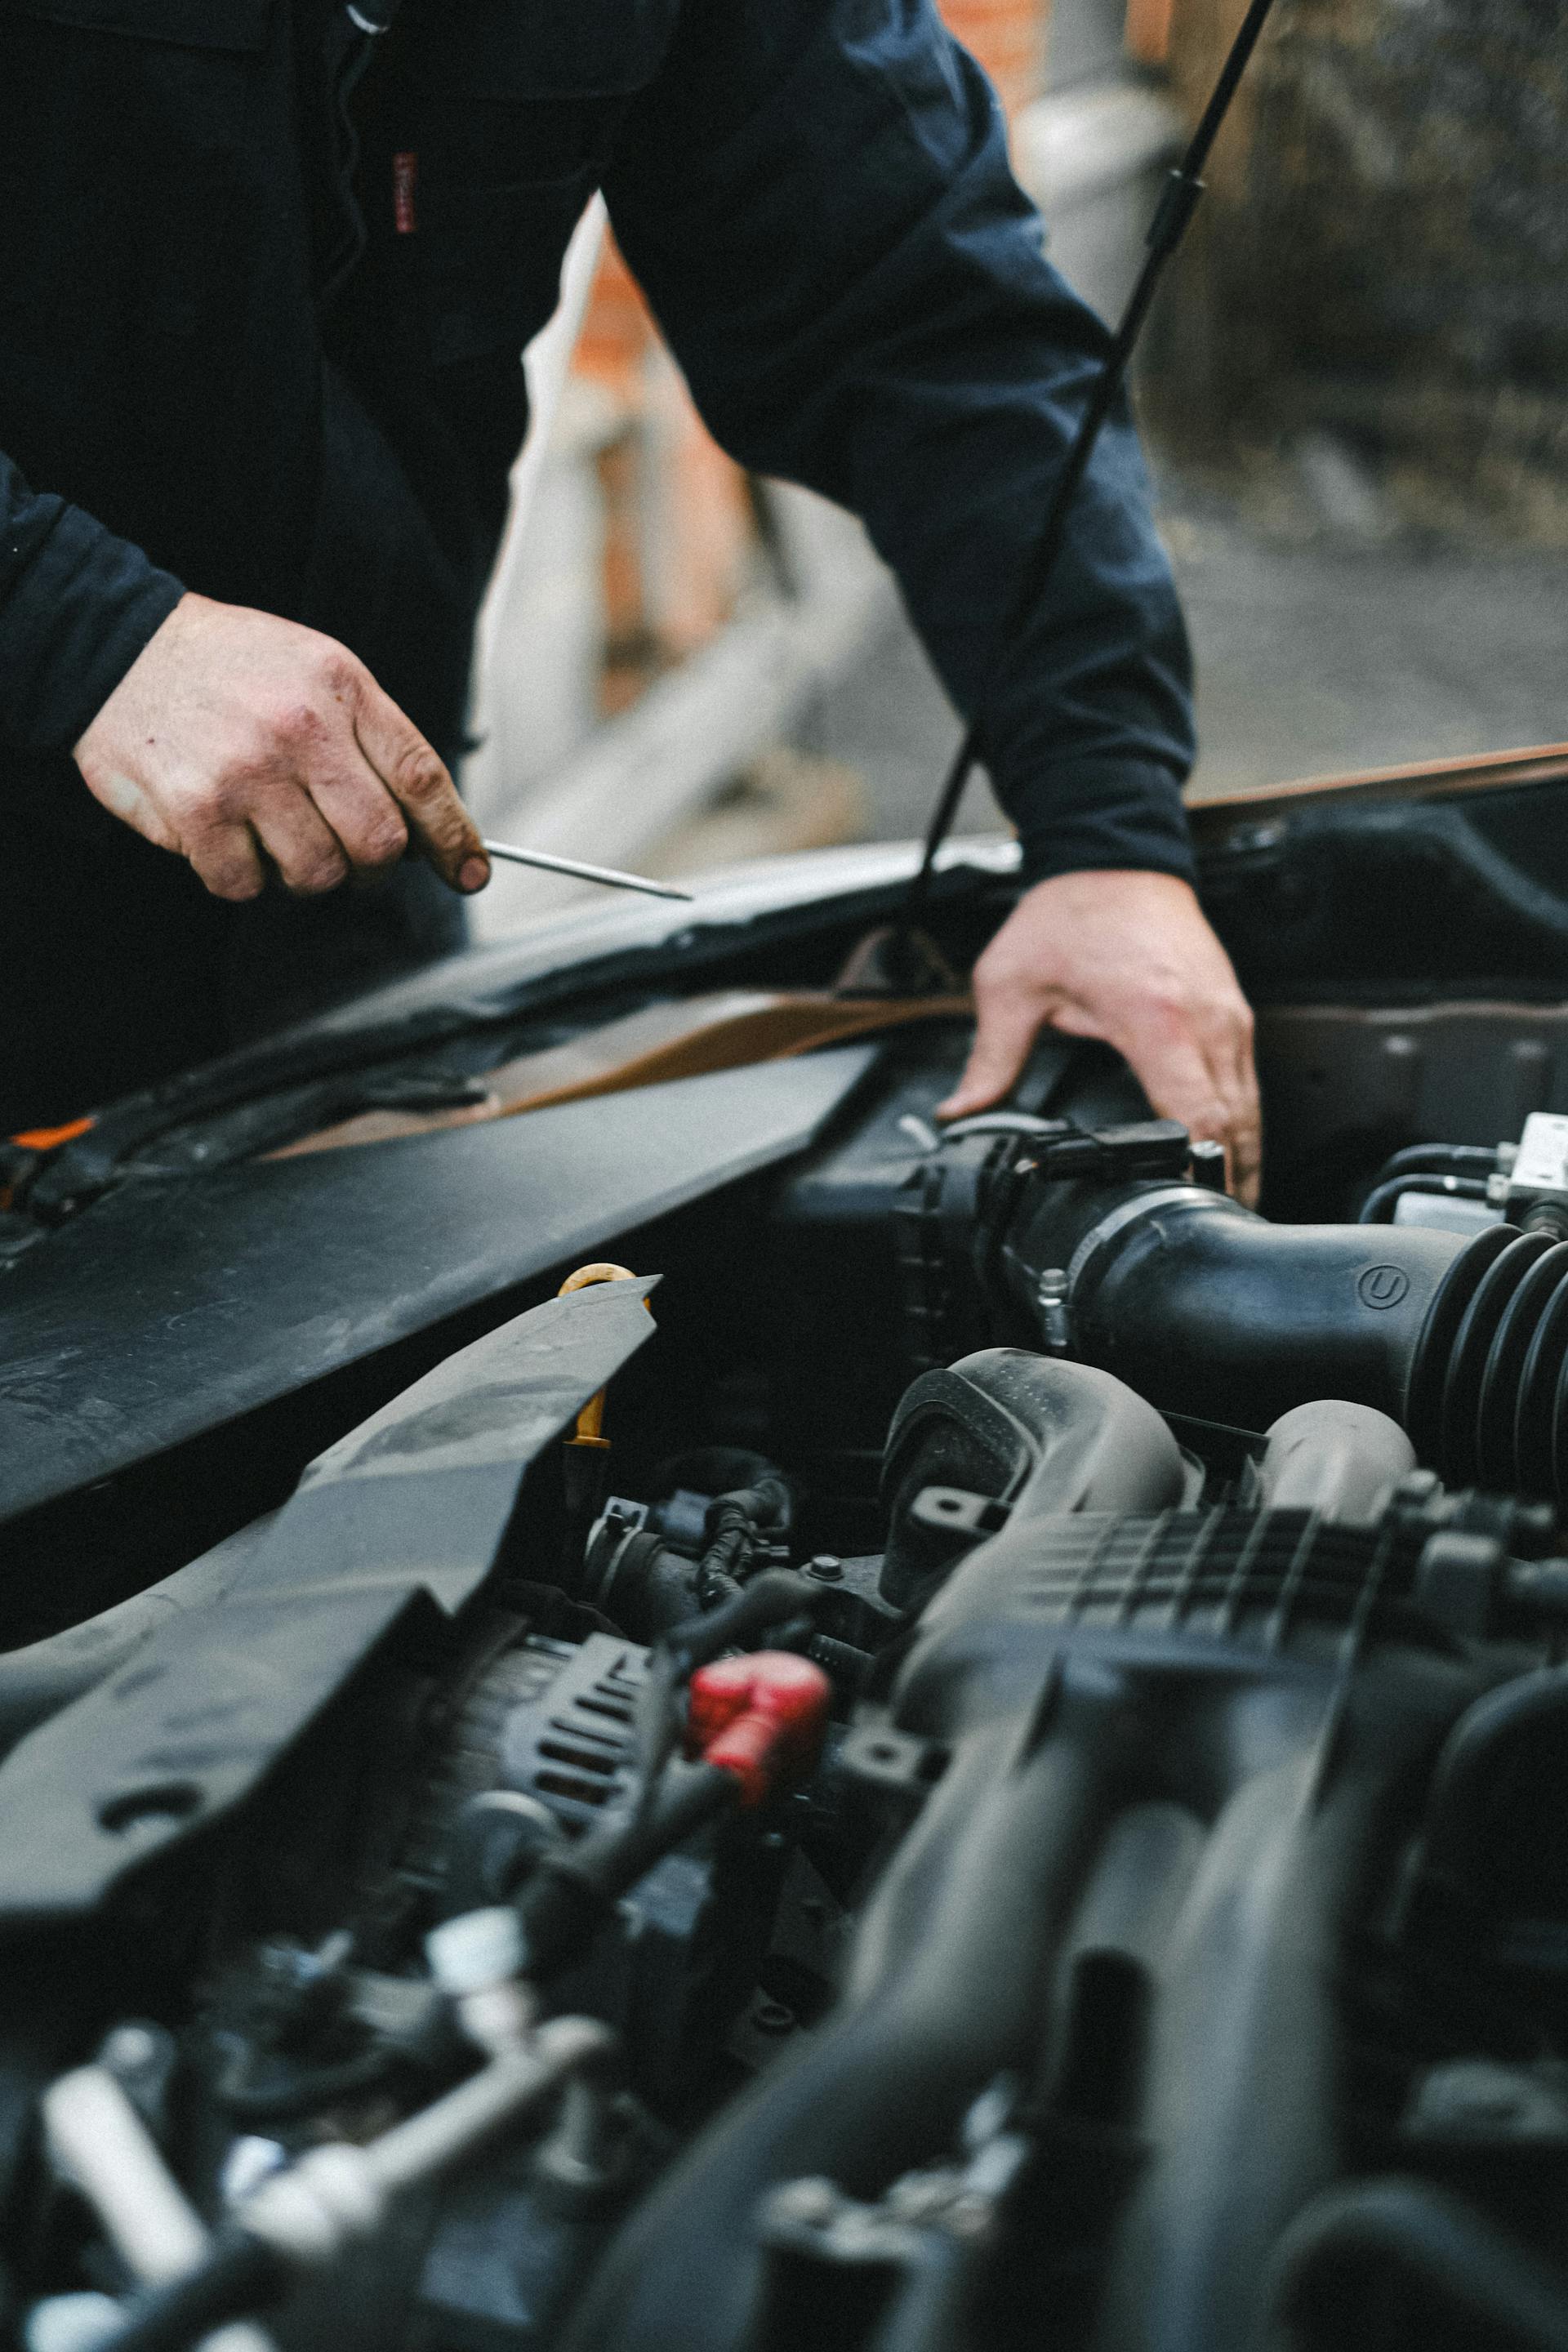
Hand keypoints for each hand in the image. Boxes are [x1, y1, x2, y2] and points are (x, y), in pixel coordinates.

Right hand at [74, 593, 490, 902]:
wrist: (118, 647)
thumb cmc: (229, 668)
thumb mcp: (316, 670)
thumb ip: (372, 740)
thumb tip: (428, 831)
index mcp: (340, 688)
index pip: (421, 778)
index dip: (453, 837)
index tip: (470, 873)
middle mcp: (299, 729)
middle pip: (378, 845)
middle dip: (370, 866)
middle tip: (346, 851)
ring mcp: (246, 772)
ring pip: (316, 875)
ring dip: (301, 871)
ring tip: (273, 829)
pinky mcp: (195, 811)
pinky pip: (246, 886)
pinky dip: (242, 875)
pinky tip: (226, 833)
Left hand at [936, 869, 1261, 1206]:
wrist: (1115, 854)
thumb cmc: (1071, 913)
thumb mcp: (1011, 985)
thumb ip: (990, 1057)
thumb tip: (960, 1111)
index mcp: (1157, 1022)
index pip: (1197, 1117)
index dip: (1199, 1173)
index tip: (1190, 1210)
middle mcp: (1207, 1022)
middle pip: (1236, 1127)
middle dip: (1230, 1183)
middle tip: (1214, 1230)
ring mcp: (1229, 1017)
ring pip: (1251, 1109)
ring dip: (1241, 1160)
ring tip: (1227, 1208)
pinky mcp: (1234, 1012)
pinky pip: (1246, 1082)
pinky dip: (1241, 1124)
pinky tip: (1227, 1155)